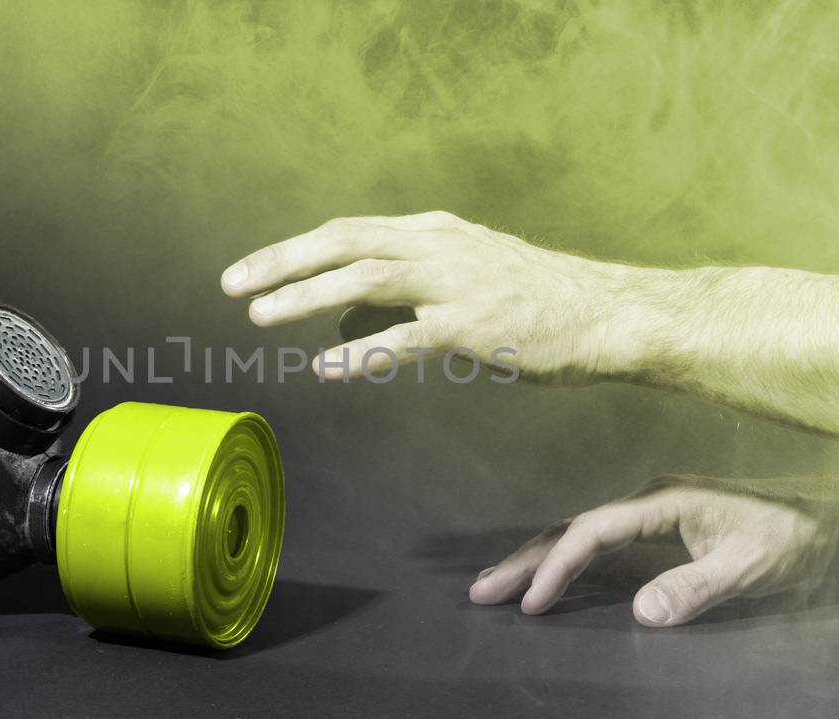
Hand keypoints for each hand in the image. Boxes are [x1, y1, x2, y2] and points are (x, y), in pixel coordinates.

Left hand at [220, 212, 659, 383]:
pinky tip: (325, 366)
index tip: (248, 270)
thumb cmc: (534, 303)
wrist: (606, 316)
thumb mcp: (463, 279)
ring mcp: (455, 282)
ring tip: (262, 317)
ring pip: (364, 279)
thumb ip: (401, 293)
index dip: (293, 250)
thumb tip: (338, 318)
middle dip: (282, 262)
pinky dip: (359, 351)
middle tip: (232, 285)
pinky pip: (404, 338)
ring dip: (306, 296)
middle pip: (343, 243)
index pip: (347, 231)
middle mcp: (438, 246)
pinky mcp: (473, 325)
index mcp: (433, 232)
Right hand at [468, 475, 832, 626]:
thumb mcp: (751, 566)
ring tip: (496, 585)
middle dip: (524, 560)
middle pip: (571, 529)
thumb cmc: (797, 536)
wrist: (835, 515)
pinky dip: (566, 562)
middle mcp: (650, 502)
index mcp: (663, 502)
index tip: (533, 602)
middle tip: (479, 591)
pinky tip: (550, 579)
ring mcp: (653, 515)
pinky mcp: (662, 532)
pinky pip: (600, 546)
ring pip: (581, 535)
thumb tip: (641, 613)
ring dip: (538, 559)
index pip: (592, 532)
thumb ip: (697, 587)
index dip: (558, 567)